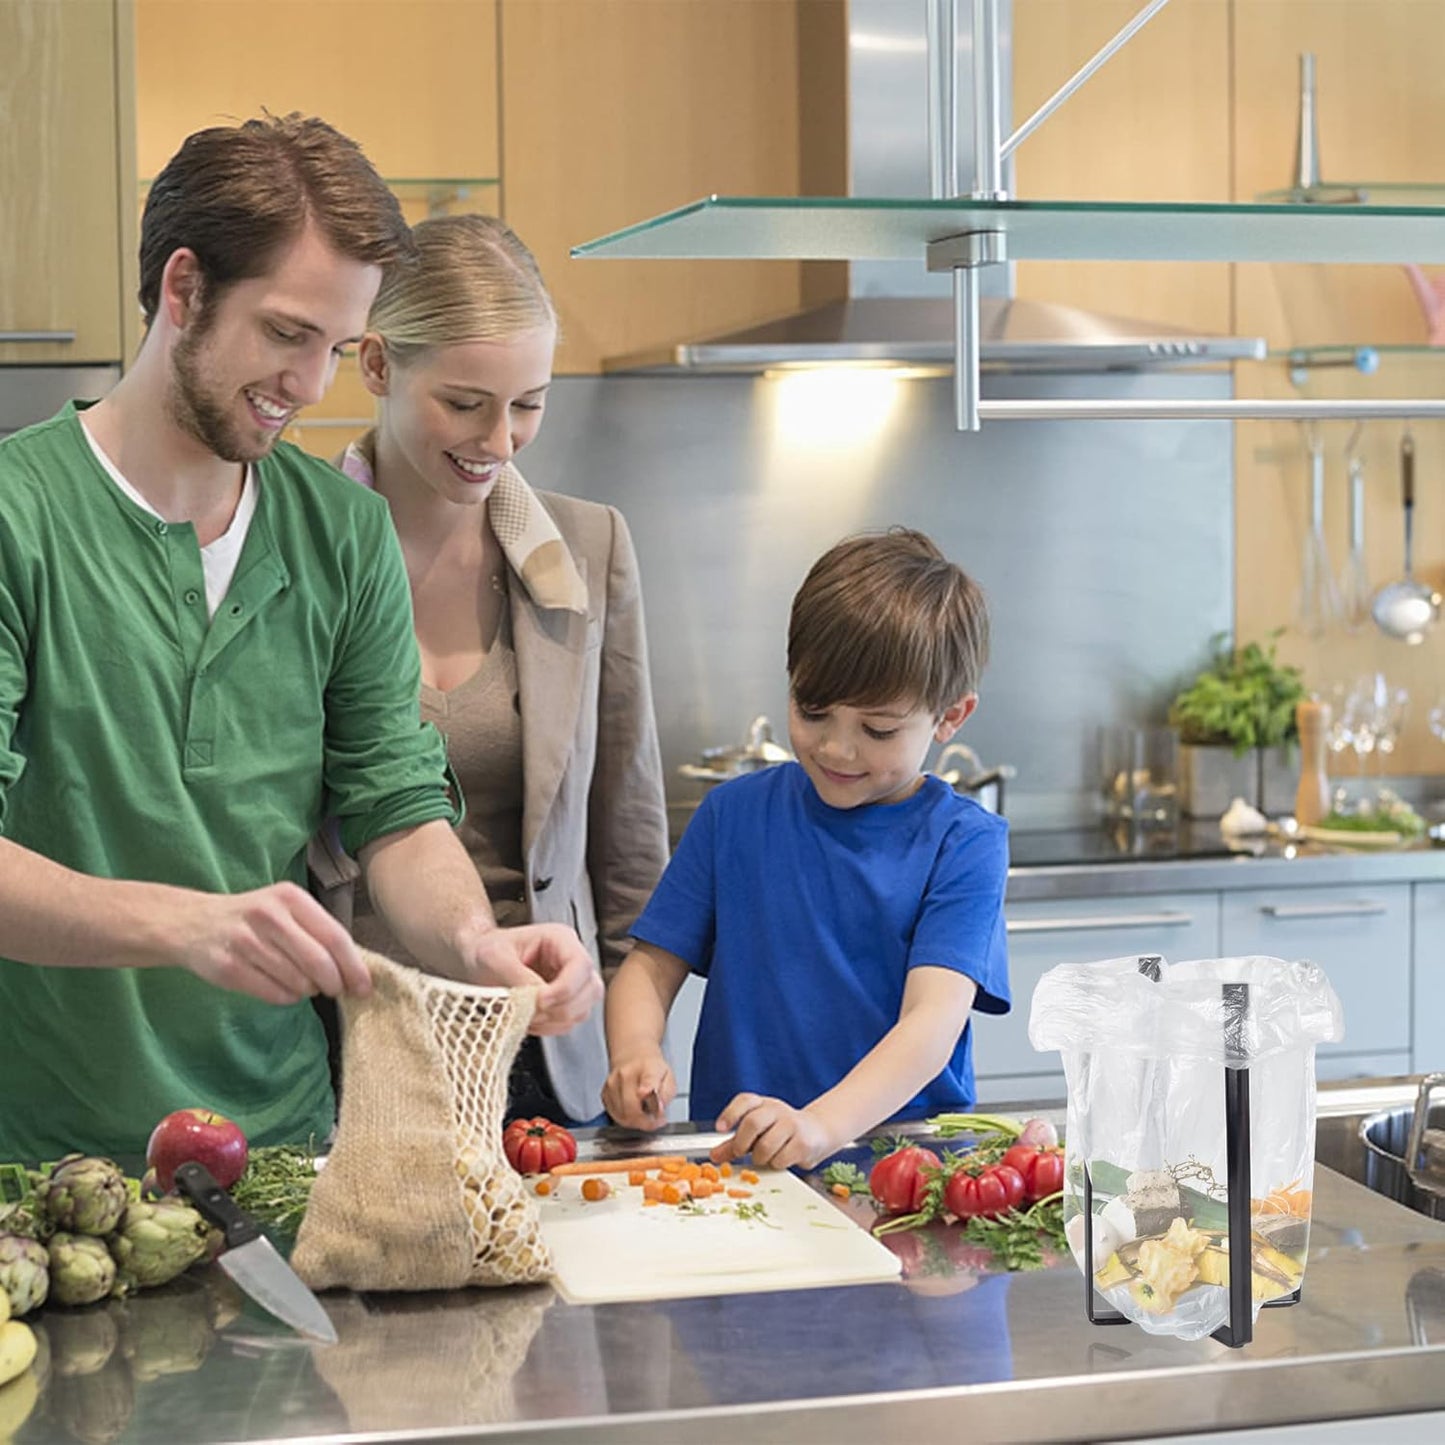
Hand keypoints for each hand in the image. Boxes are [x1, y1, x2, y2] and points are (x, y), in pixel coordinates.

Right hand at [173, 882, 371, 1005]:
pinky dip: (286, 998)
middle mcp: (269, 915)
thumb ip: (317, 931)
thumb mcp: (285, 909)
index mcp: (291, 897)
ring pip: (297, 981)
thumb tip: (355, 968)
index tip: (364, 986)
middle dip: (334, 983)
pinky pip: (273, 993)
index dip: (353, 966)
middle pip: (318, 962)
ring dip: (307, 991)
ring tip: (303, 985)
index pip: (335, 936)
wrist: (192, 922)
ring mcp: (246, 941)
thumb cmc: (252, 918)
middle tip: (336, 990)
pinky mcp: (228, 966)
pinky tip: (283, 989)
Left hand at [467, 923, 602, 1033]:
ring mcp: (569, 982)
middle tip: (532, 1010)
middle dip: (561, 1008)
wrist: (474, 960)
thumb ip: (519, 978)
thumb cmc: (485, 949)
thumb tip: (537, 1000)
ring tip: (526, 1015)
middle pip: (590, 990)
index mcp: (559, 939)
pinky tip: (530, 1019)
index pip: (581, 965)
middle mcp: (569, 960)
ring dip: (554, 1020)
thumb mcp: (495, 957)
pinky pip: (568, 1023)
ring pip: (582, 1010)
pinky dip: (549, 1027)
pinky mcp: (562, 1002)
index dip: (566, 988)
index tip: (541, 1001)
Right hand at [602, 1050, 675, 1129]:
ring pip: (622, 1116)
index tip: (645, 1094)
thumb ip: (666, 1094)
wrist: (633, 1056)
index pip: (647, 1079)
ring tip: (645, 1114)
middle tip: (654, 1121)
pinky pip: (615, 1116)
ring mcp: (612, 1084)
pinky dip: (625, 1119)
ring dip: (635, 1122)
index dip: (646, 1088)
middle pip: (631, 1108)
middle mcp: (626, 1074)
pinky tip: (633, 1111)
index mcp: (647, 1068)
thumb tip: (659, 1109)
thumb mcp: (668, 1077)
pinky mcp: (605, 1094)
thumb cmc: (651, 1069)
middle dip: (645, 1122)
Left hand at [709, 1093, 836, 1170]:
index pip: (745, 1101)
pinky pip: (781, 1158)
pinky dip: (776, 1164)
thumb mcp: (757, 1134)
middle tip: (741, 1152)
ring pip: (766, 1145)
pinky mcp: (803, 1142)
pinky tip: (781, 1159)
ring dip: (760, 1158)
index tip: (720, 1128)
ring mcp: (792, 1124)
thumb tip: (714, 1156)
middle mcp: (777, 1110)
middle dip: (742, 1142)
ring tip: (765, 1157)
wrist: (818, 1132)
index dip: (730, 1113)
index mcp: (763, 1104)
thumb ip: (735, 1143)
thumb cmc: (783, 1132)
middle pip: (753, 1122)